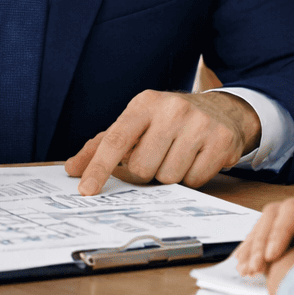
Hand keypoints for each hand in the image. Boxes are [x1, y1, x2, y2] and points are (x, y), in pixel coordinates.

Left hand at [64, 90, 259, 195]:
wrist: (221, 110)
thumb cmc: (167, 121)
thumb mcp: (135, 123)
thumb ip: (102, 146)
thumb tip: (72, 169)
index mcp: (144, 104)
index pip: (116, 140)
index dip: (99, 168)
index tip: (86, 190)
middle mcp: (172, 110)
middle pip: (142, 168)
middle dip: (146, 171)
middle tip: (156, 155)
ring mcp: (200, 124)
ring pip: (169, 178)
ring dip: (169, 175)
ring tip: (178, 155)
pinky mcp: (221, 141)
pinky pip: (194, 181)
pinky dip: (191, 177)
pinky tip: (195, 159)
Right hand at [231, 187, 293, 294]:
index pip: (292, 210)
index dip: (278, 233)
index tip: (270, 257)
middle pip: (274, 214)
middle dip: (260, 242)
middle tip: (253, 267)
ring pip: (268, 221)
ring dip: (253, 244)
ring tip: (244, 268)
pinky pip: (271, 231)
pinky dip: (258, 246)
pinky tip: (248, 260)